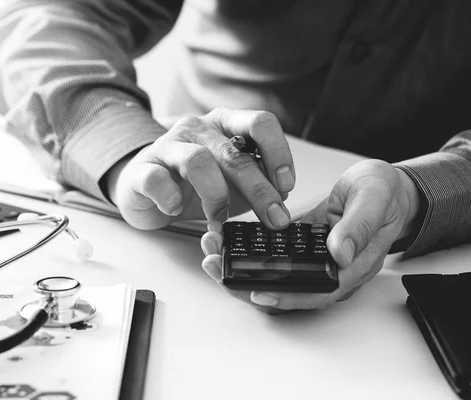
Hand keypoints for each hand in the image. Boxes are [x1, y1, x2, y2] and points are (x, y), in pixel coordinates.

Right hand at [106, 108, 295, 229]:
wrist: (144, 188)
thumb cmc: (192, 184)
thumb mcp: (231, 181)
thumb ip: (256, 182)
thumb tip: (281, 195)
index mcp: (225, 125)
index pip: (260, 123)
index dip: (279, 153)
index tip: (286, 186)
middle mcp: (197, 129)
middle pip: (233, 153)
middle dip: (259, 190)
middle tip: (274, 219)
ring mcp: (167, 146)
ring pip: (198, 161)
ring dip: (216, 196)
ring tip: (218, 220)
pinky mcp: (142, 169)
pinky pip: (157, 180)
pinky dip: (170, 199)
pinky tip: (175, 210)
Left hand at [201, 159, 421, 312]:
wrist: (385, 188)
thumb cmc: (384, 194)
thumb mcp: (374, 199)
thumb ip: (358, 226)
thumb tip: (340, 253)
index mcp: (351, 267)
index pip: (315, 293)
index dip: (285, 297)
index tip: (255, 292)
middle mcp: (330, 271)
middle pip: (286, 291)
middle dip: (247, 283)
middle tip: (215, 265)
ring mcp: (314, 261)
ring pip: (274, 277)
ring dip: (241, 269)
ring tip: (213, 253)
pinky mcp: (301, 248)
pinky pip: (273, 257)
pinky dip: (249, 252)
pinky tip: (228, 241)